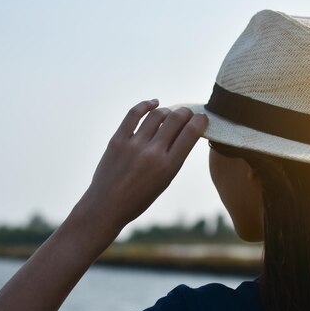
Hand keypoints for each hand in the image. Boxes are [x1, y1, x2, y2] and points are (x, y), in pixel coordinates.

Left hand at [75, 99, 207, 229]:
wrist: (107, 206)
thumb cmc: (139, 197)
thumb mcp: (165, 181)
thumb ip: (174, 157)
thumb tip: (184, 131)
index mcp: (169, 166)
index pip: (192, 133)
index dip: (200, 120)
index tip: (202, 119)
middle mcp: (153, 153)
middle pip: (176, 118)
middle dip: (186, 112)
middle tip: (188, 114)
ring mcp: (134, 145)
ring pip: (157, 114)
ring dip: (168, 110)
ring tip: (170, 114)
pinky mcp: (117, 140)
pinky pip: (134, 114)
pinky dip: (146, 105)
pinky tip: (154, 103)